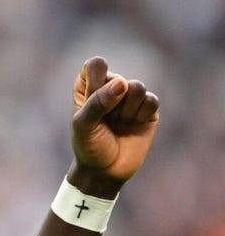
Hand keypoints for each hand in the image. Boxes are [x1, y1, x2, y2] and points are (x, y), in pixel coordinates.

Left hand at [70, 56, 159, 185]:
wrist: (106, 171)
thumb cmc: (89, 145)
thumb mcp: (84, 124)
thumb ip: (98, 102)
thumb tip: (123, 83)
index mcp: (88, 84)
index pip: (97, 64)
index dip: (96, 83)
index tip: (90, 100)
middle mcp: (110, 86)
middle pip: (119, 78)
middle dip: (111, 105)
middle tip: (105, 122)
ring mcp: (130, 97)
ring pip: (138, 87)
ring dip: (126, 111)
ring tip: (119, 124)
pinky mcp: (149, 109)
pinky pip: (152, 101)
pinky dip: (141, 116)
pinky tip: (133, 126)